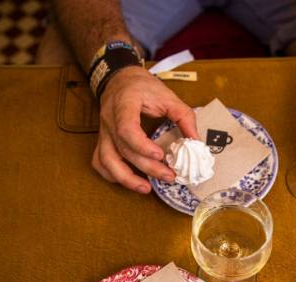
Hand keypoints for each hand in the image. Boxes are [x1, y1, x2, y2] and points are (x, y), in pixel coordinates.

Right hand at [92, 66, 197, 192]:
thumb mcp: (167, 95)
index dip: (142, 145)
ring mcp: (103, 131)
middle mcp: (110, 119)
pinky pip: (100, 161)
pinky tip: (129, 181)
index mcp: (124, 104)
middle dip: (147, 167)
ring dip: (125, 178)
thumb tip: (196, 141)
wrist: (121, 79)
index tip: (160, 155)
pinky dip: (112, 175)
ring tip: (146, 188)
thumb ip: (184, 116)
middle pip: (123, 150)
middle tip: (169, 176)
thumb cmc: (143, 86)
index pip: (126, 129)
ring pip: (105, 160)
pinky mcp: (103, 139)